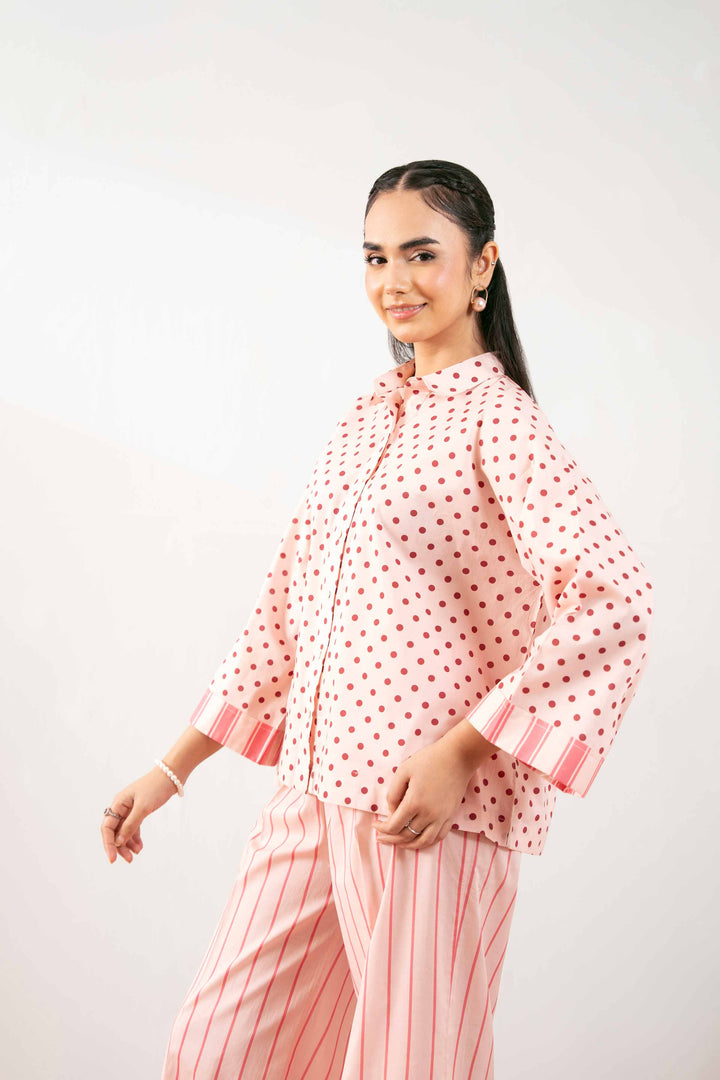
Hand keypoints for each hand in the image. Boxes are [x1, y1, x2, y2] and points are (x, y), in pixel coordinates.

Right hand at [101, 766, 179, 864]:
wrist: (171, 776)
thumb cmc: (156, 787)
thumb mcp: (143, 807)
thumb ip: (130, 825)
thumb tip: (118, 842)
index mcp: (118, 803)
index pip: (107, 827)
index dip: (108, 844)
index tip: (112, 859)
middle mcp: (121, 806)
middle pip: (114, 831)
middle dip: (119, 846)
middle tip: (128, 860)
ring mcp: (130, 809)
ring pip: (124, 830)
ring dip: (128, 843)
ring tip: (136, 854)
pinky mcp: (139, 810)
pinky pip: (133, 827)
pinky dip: (135, 837)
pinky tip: (139, 847)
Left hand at [371, 728, 493, 849]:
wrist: (457, 757)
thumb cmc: (428, 760)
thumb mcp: (403, 771)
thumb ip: (393, 793)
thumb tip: (391, 811)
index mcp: (414, 803)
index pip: (394, 826)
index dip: (382, 829)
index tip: (375, 824)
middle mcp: (428, 815)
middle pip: (406, 836)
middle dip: (391, 838)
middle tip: (381, 837)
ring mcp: (441, 818)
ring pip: (422, 841)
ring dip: (408, 845)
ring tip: (397, 842)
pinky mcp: (450, 816)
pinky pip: (438, 837)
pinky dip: (426, 843)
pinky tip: (418, 840)